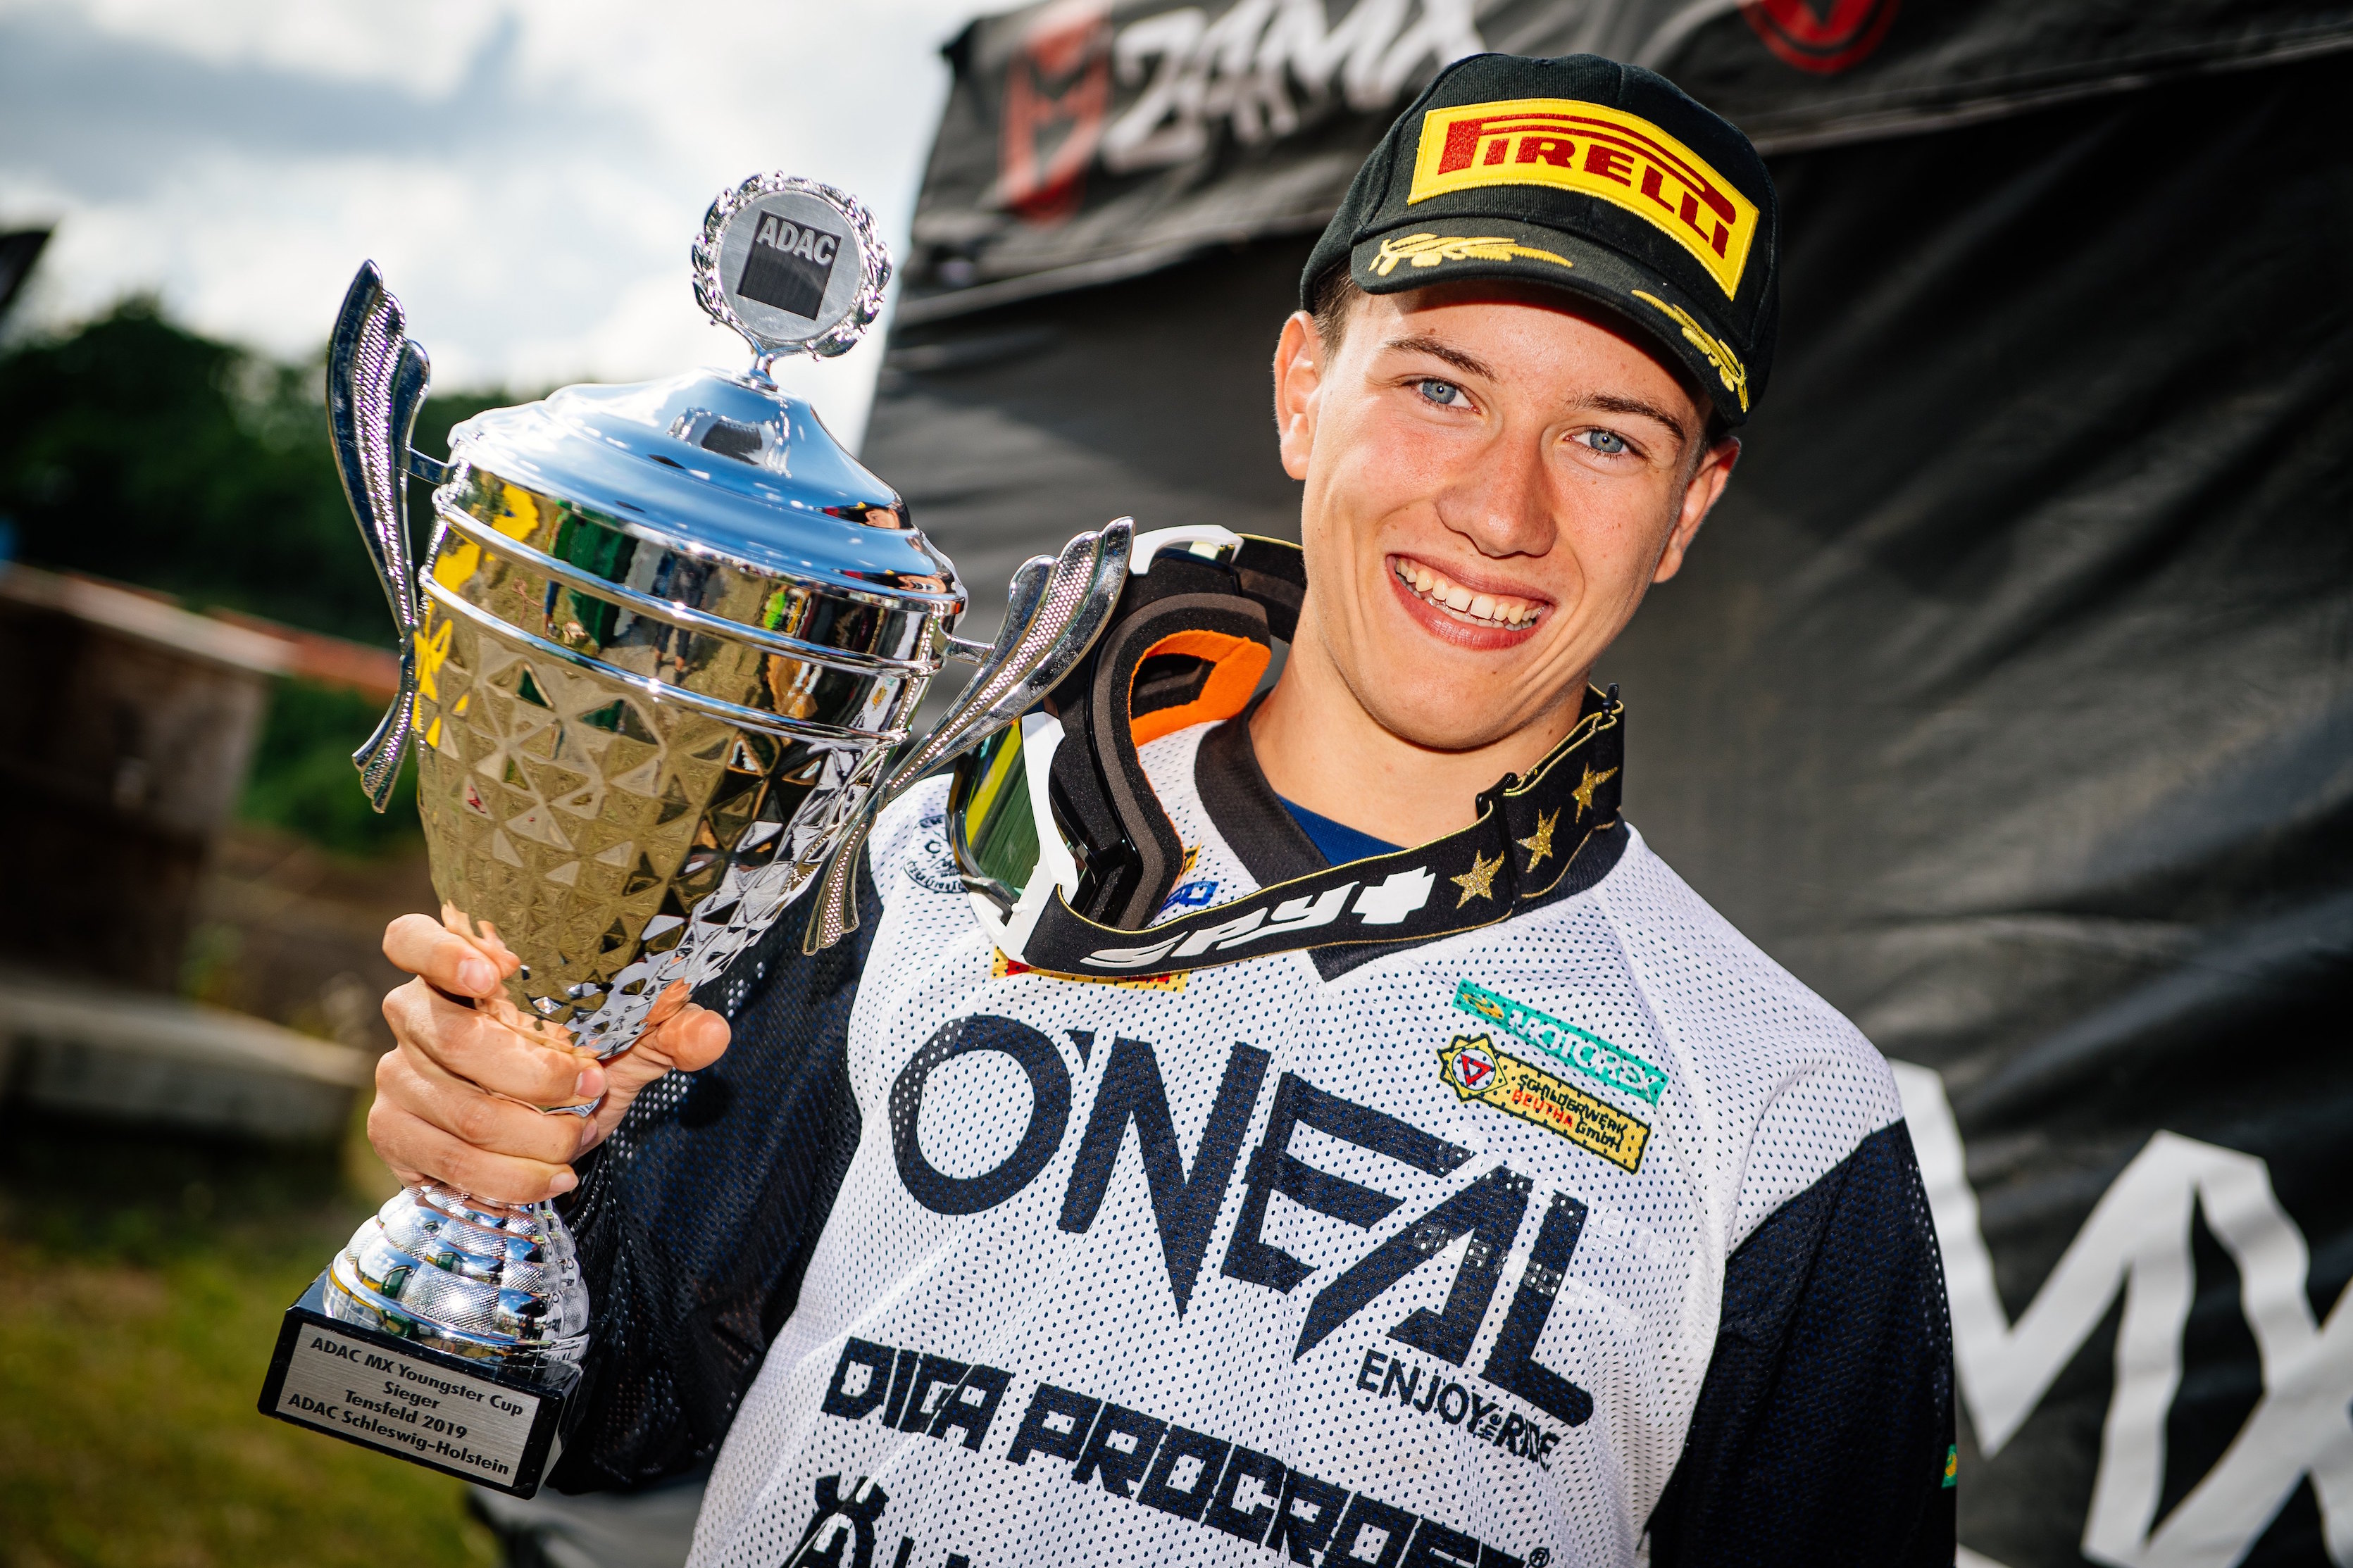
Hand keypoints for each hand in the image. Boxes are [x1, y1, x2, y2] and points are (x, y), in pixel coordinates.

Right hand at [366, 908, 731, 1204]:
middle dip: (534, 1075)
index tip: (492, 974)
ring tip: (580, 1138)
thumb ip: (670, 1029)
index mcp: (461, 968)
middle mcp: (416, 1014)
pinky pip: (452, 1163)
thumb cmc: (580, 1057)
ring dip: (535, 1136)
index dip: (440, 953)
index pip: (411, 938)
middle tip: (592, 1088)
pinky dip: (511, 1178)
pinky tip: (553, 1178)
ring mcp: (398, 1075)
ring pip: (463, 1112)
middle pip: (455, 1039)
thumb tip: (711, 1033)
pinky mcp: (394, 1133)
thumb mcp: (630, 1039)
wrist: (544, 1129)